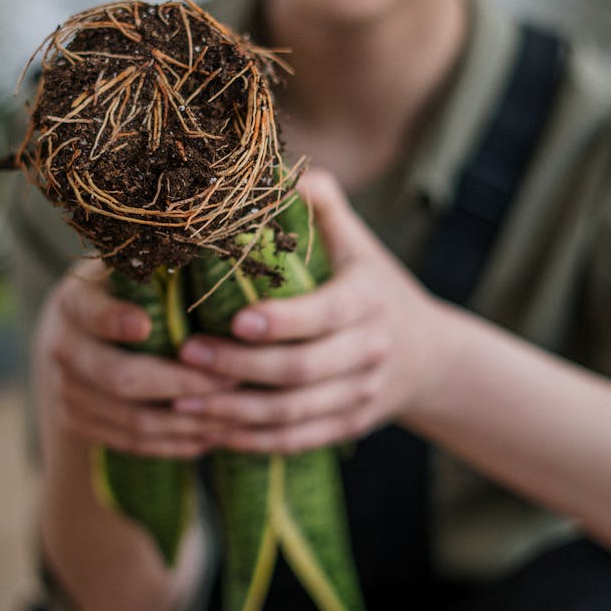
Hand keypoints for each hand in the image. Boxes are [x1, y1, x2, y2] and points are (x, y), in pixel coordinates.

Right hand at [34, 258, 235, 458]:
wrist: (75, 334)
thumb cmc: (123, 291)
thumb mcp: (129, 270)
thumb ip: (157, 267)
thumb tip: (212, 251)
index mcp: (74, 301)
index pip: (89, 311)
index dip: (112, 320)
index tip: (145, 325)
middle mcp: (62, 346)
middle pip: (119, 377)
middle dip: (182, 382)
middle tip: (232, 379)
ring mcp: (65, 390)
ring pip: (131, 418)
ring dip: (187, 421)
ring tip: (234, 414)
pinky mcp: (76, 422)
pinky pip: (130, 443)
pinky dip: (173, 443)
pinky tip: (210, 437)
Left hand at [174, 169, 443, 452]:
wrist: (431, 357)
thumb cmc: (376, 286)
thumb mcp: (360, 244)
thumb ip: (323, 206)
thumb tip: (277, 170)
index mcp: (368, 301)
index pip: (325, 315)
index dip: (282, 322)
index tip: (234, 319)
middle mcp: (369, 352)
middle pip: (302, 371)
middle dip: (240, 367)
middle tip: (186, 355)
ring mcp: (359, 395)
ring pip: (293, 414)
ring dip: (234, 413)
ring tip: (179, 398)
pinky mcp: (347, 427)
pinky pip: (295, 441)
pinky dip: (250, 440)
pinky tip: (209, 431)